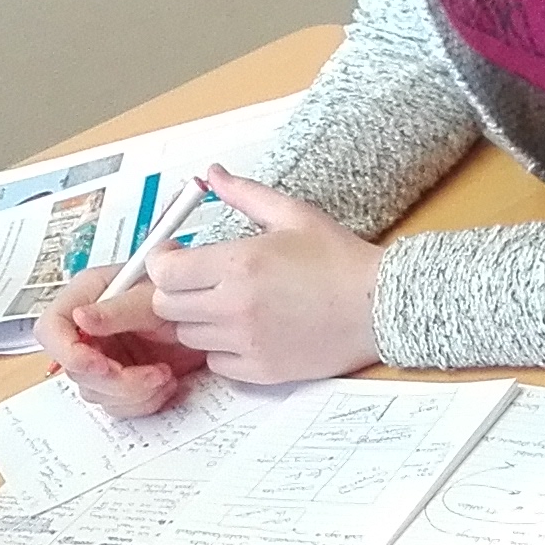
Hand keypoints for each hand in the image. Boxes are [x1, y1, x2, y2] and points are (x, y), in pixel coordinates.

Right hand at [37, 275, 199, 414]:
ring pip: (96, 393)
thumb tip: (80, 318)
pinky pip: (118, 405)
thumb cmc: (182, 293)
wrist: (210, 318)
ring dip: (134, 393)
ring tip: (165, 374)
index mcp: (86, 298)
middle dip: (116, 381)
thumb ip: (117, 309)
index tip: (101, 366)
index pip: (51, 328)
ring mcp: (104, 357)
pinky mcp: (121, 380)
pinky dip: (144, 401)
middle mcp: (89, 330)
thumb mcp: (153, 297)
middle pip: (76, 371)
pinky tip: (166, 382)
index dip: (68, 352)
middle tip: (152, 374)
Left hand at [143, 169, 382, 385]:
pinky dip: (222, 348)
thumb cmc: (340, 260)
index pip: (164, 272)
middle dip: (177, 290)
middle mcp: (236, 306)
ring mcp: (247, 342)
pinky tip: (248, 330)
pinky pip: (216, 362)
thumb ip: (244, 193)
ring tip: (230, 303)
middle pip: (167, 306)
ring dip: (199, 319)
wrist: (381, 306)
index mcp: (240, 263)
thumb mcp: (293, 214)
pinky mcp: (261, 370)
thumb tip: (213, 174)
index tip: (176, 256)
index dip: (163, 262)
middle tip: (202, 279)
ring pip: (189, 335)